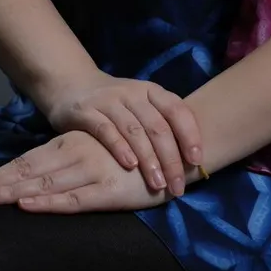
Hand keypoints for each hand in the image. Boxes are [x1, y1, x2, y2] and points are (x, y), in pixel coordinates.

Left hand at [0, 130, 170, 213]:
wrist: (175, 147)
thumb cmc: (134, 150)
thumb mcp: (98, 148)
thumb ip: (72, 156)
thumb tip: (43, 174)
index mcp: (71, 143)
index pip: (27, 162)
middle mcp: (76, 154)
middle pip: (28, 172)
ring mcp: (90, 171)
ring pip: (44, 184)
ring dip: (12, 194)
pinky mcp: (108, 189)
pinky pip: (72, 199)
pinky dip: (48, 202)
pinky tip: (27, 205)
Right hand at [41, 71, 202, 198]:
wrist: (73, 85)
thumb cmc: (116, 104)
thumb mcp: (140, 106)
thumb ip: (161, 124)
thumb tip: (191, 159)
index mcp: (151, 91)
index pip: (176, 109)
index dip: (189, 134)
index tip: (197, 161)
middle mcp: (133, 93)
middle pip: (157, 126)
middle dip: (171, 158)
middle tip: (178, 186)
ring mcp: (109, 100)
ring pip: (134, 130)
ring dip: (149, 159)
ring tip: (158, 183)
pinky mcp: (87, 111)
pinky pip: (106, 130)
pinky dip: (119, 148)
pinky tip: (129, 166)